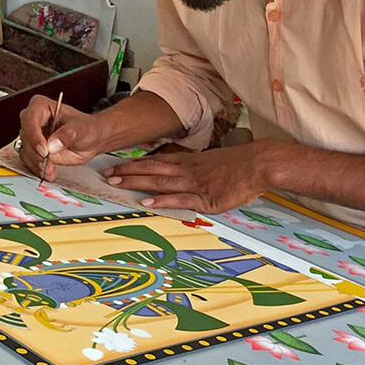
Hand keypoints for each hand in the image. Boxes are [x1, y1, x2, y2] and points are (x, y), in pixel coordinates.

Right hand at [17, 94, 107, 180]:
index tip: (44, 148)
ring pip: (26, 151)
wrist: (91, 140)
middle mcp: (33, 120)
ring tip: (50, 170)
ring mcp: (33, 136)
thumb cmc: (86, 127)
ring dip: (36, 163)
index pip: (30, 118)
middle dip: (35, 152)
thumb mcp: (80, 128)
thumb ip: (67, 134)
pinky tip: (49, 172)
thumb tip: (52, 145)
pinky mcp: (34, 151)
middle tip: (47, 162)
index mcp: (41, 106)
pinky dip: (38, 169)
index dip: (34, 134)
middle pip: (26, 136)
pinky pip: (29, 161)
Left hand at [102, 140, 288, 213]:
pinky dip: (161, 201)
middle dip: (127, 173)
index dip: (134, 165)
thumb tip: (180, 174)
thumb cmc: (239, 164)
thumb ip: (195, 169)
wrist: (258, 163)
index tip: (116, 166)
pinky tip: (146, 202)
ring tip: (116, 184)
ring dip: (136, 182)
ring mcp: (194, 184)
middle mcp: (187, 171)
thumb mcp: (212, 162)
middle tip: (106, 175)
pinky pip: (179, 199)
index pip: (155, 162)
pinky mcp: (205, 198)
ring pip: (159, 182)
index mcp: (188, 162)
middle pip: (151, 170)